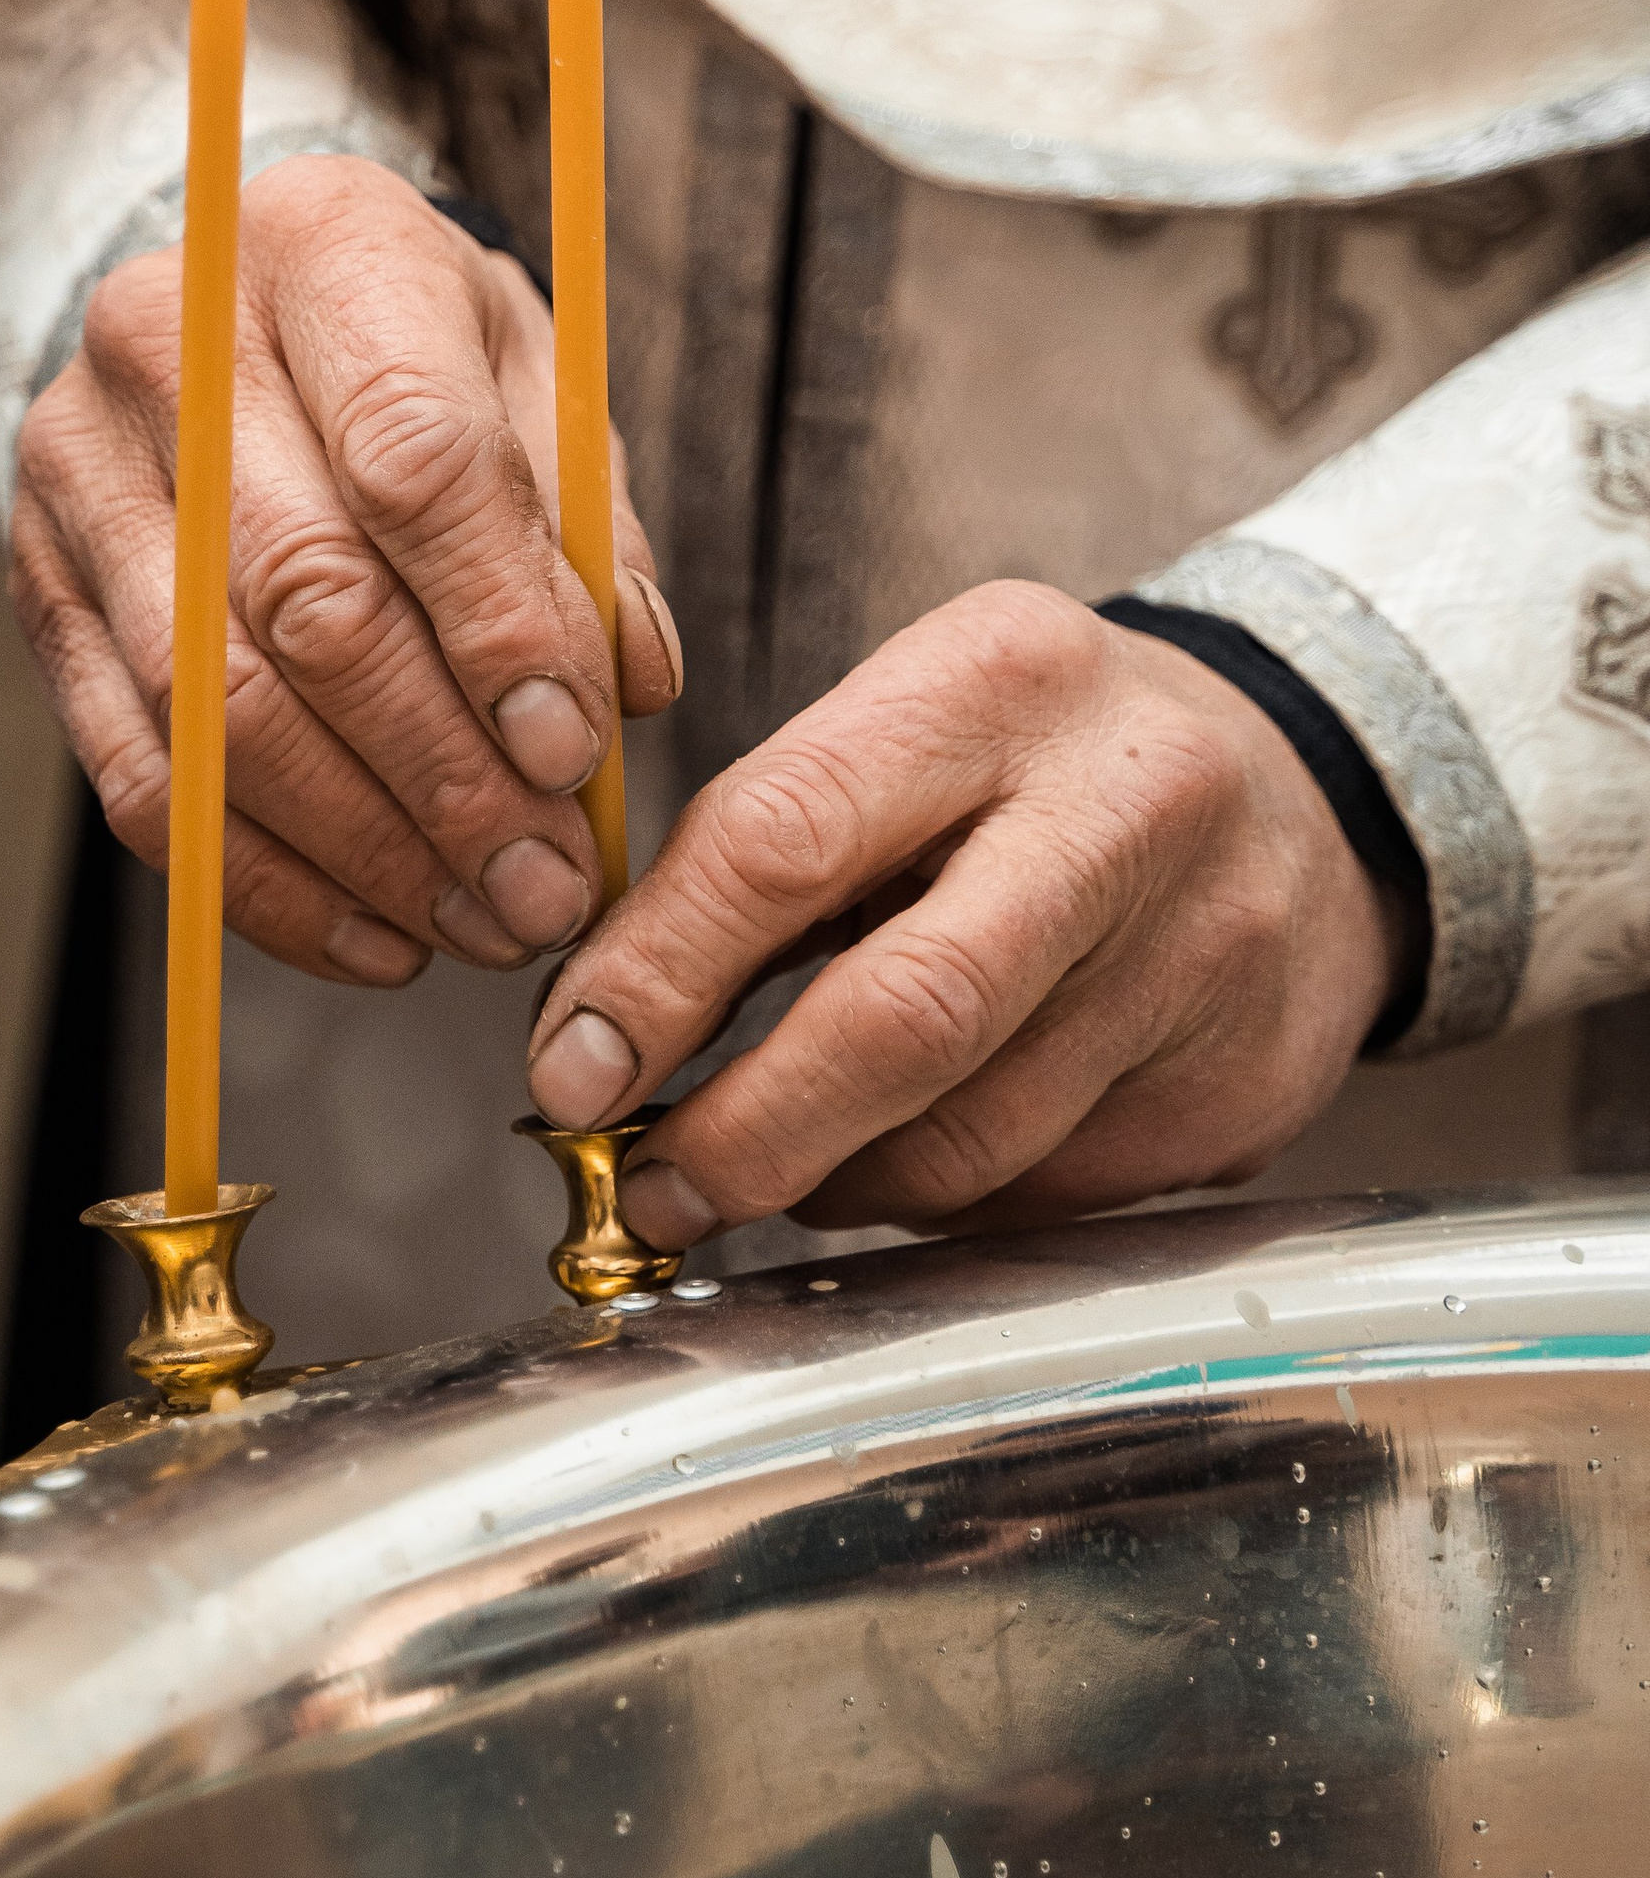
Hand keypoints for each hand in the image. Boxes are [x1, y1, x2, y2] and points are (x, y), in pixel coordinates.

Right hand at [12, 154, 681, 984]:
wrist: (229, 312)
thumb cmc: (412, 352)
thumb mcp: (531, 378)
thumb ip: (586, 523)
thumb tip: (626, 688)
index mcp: (324, 247)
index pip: (410, 457)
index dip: (498, 621)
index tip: (576, 750)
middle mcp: (168, 342)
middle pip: (305, 600)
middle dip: (443, 771)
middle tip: (547, 883)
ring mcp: (78, 472)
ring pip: (217, 710)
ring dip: (366, 849)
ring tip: (484, 921)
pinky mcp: (39, 591)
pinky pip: (141, 778)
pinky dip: (266, 883)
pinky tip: (377, 935)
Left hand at [524, 583, 1408, 1236]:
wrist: (1306, 792)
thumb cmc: (1045, 764)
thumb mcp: (910, 728)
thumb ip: (763, 850)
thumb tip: (601, 1030)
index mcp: (999, 678)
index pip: (786, 839)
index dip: (659, 977)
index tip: (571, 1071)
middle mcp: (1127, 805)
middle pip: (903, 1016)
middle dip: (746, 1131)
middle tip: (652, 1189)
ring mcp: (1208, 954)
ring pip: (970, 1141)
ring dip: (831, 1183)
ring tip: (766, 1168)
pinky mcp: (1244, 1085)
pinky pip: (1043, 1194)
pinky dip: (940, 1199)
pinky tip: (909, 1152)